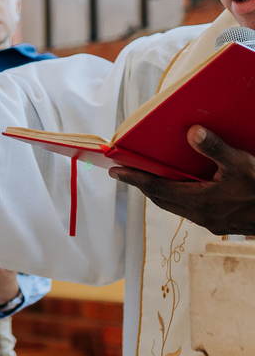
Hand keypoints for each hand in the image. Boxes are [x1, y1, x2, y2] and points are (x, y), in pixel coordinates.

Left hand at [109, 126, 254, 235]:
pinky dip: (179, 198)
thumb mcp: (242, 164)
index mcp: (199, 201)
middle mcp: (200, 215)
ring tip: (150, 179)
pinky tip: (186, 189)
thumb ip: (215, 148)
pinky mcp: (221, 224)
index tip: (114, 171)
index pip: (156, 188)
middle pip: (161, 199)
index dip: (134, 178)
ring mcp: (210, 222)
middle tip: (126, 173)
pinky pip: (190, 210)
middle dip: (143, 185)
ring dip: (160, 193)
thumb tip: (191, 131)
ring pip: (175, 206)